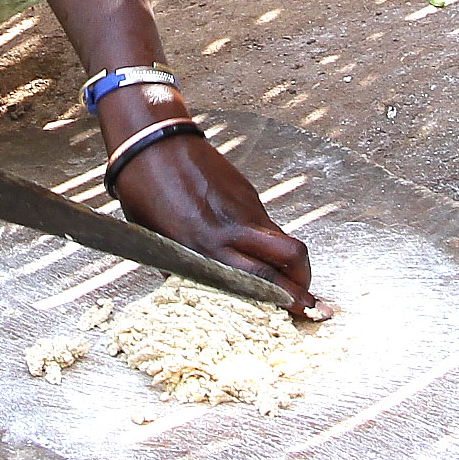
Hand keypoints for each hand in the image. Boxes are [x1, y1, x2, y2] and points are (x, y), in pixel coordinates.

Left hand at [111, 130, 318, 314]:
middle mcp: (230, 232)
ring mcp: (244, 211)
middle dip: (305, 285)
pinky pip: (270, 227)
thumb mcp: (160, 246)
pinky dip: (276, 244)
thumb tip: (211, 295)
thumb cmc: (146, 195)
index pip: (260, 280)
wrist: (153, 146)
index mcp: (204, 250)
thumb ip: (190, 270)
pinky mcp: (248, 195)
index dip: (286, 299)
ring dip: (297, 266)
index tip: (301, 313)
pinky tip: (267, 252)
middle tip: (312, 303)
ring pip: (287, 242)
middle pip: (288, 260)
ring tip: (295, 280)